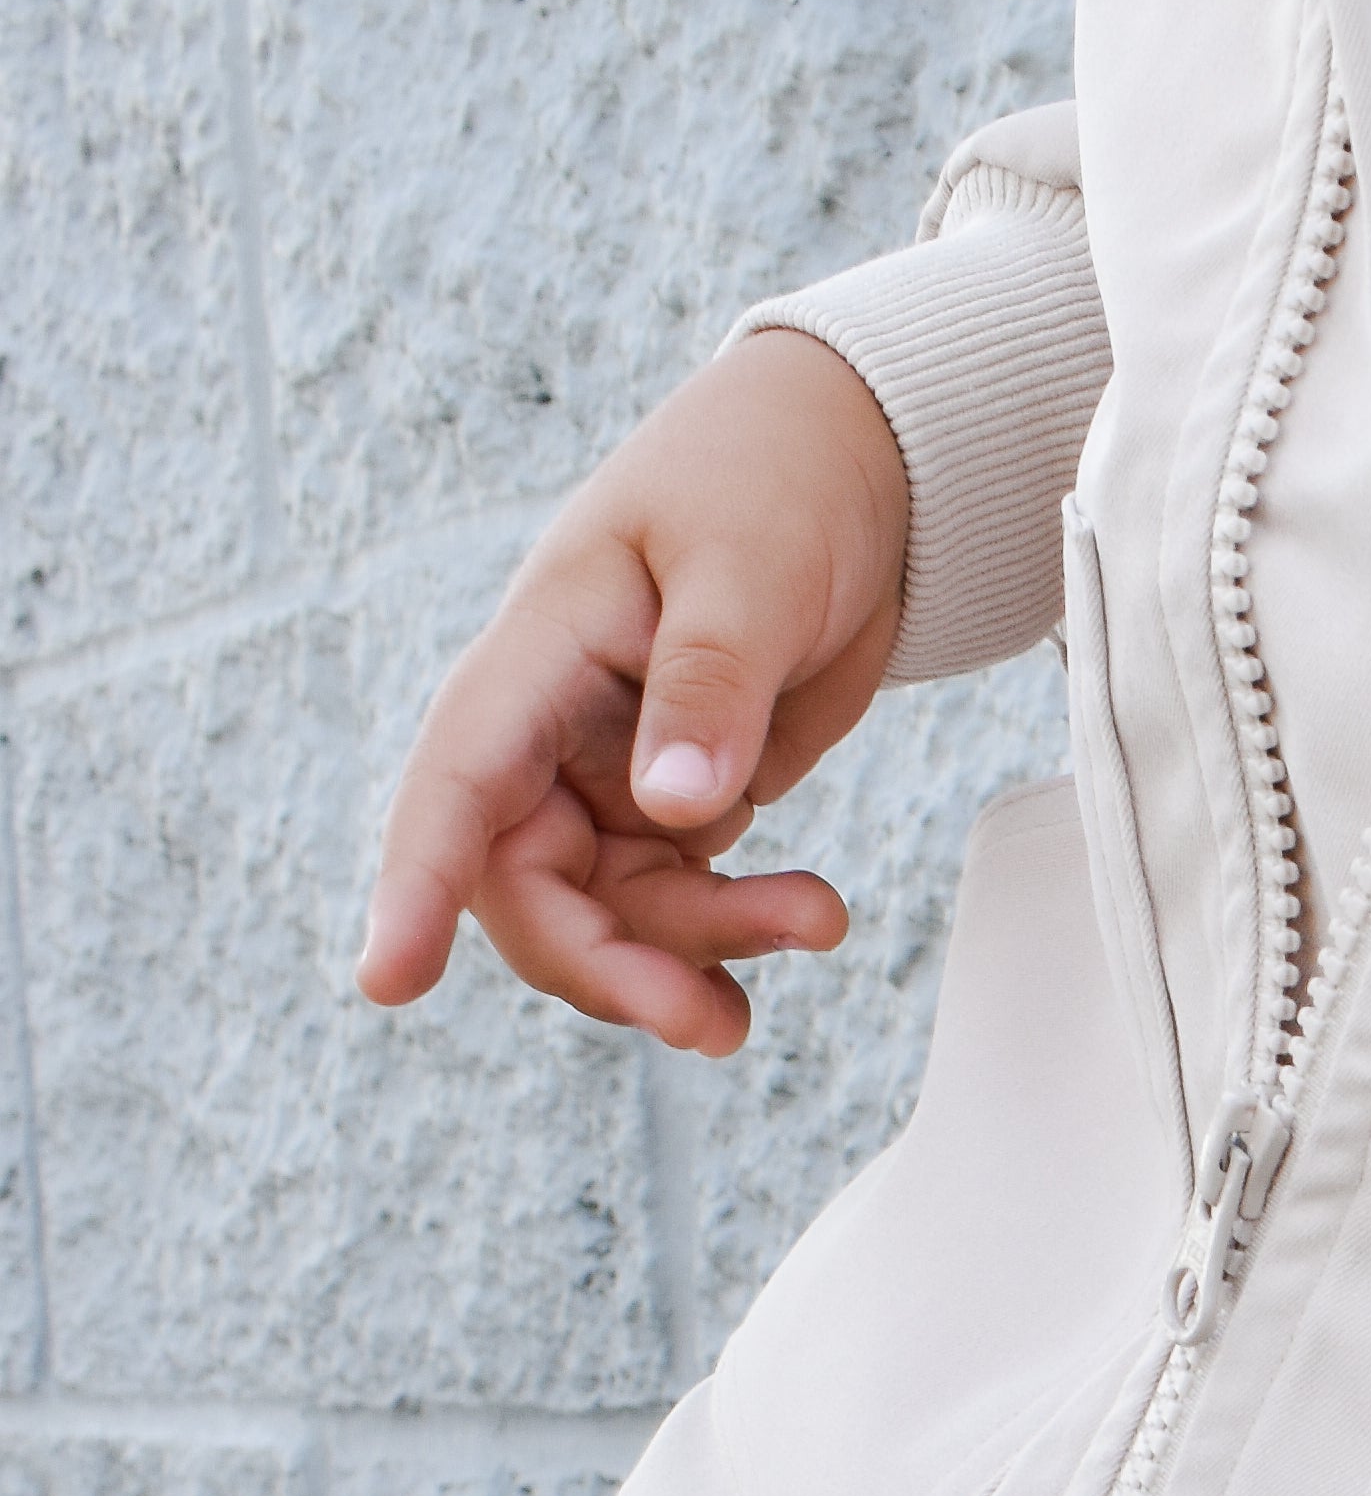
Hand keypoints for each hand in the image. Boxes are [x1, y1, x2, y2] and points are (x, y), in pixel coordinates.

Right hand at [357, 328, 910, 1056]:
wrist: (857, 473)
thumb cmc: (777, 484)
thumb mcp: (747, 570)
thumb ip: (709, 686)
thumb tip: (676, 807)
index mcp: (542, 649)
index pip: (456, 779)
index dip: (415, 885)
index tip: (387, 981)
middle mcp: (555, 725)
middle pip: (527, 887)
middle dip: (609, 966)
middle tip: (708, 1022)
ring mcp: (611, 772)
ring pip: (609, 913)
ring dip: (695, 953)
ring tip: (816, 920)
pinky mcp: (677, 803)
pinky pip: (675, 904)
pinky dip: (733, 934)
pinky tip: (807, 921)